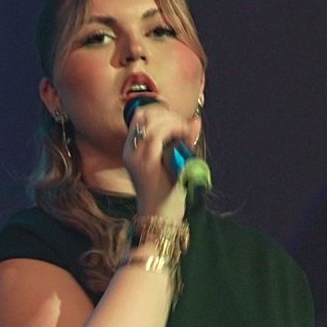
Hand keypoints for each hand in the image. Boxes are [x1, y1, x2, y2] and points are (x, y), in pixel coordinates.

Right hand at [122, 100, 200, 218]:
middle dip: (168, 113)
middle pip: (145, 115)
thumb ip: (181, 140)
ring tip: (186, 132)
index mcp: (132, 149)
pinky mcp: (147, 163)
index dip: (159, 109)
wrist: (160, 217)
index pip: (140, 116)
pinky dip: (175, 129)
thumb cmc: (167, 192)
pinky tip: (185, 136)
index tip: (176, 117)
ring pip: (153, 123)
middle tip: (184, 125)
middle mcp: (130, 151)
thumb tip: (196, 120)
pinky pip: (159, 135)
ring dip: (173, 121)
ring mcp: (137, 156)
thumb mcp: (172, 161)